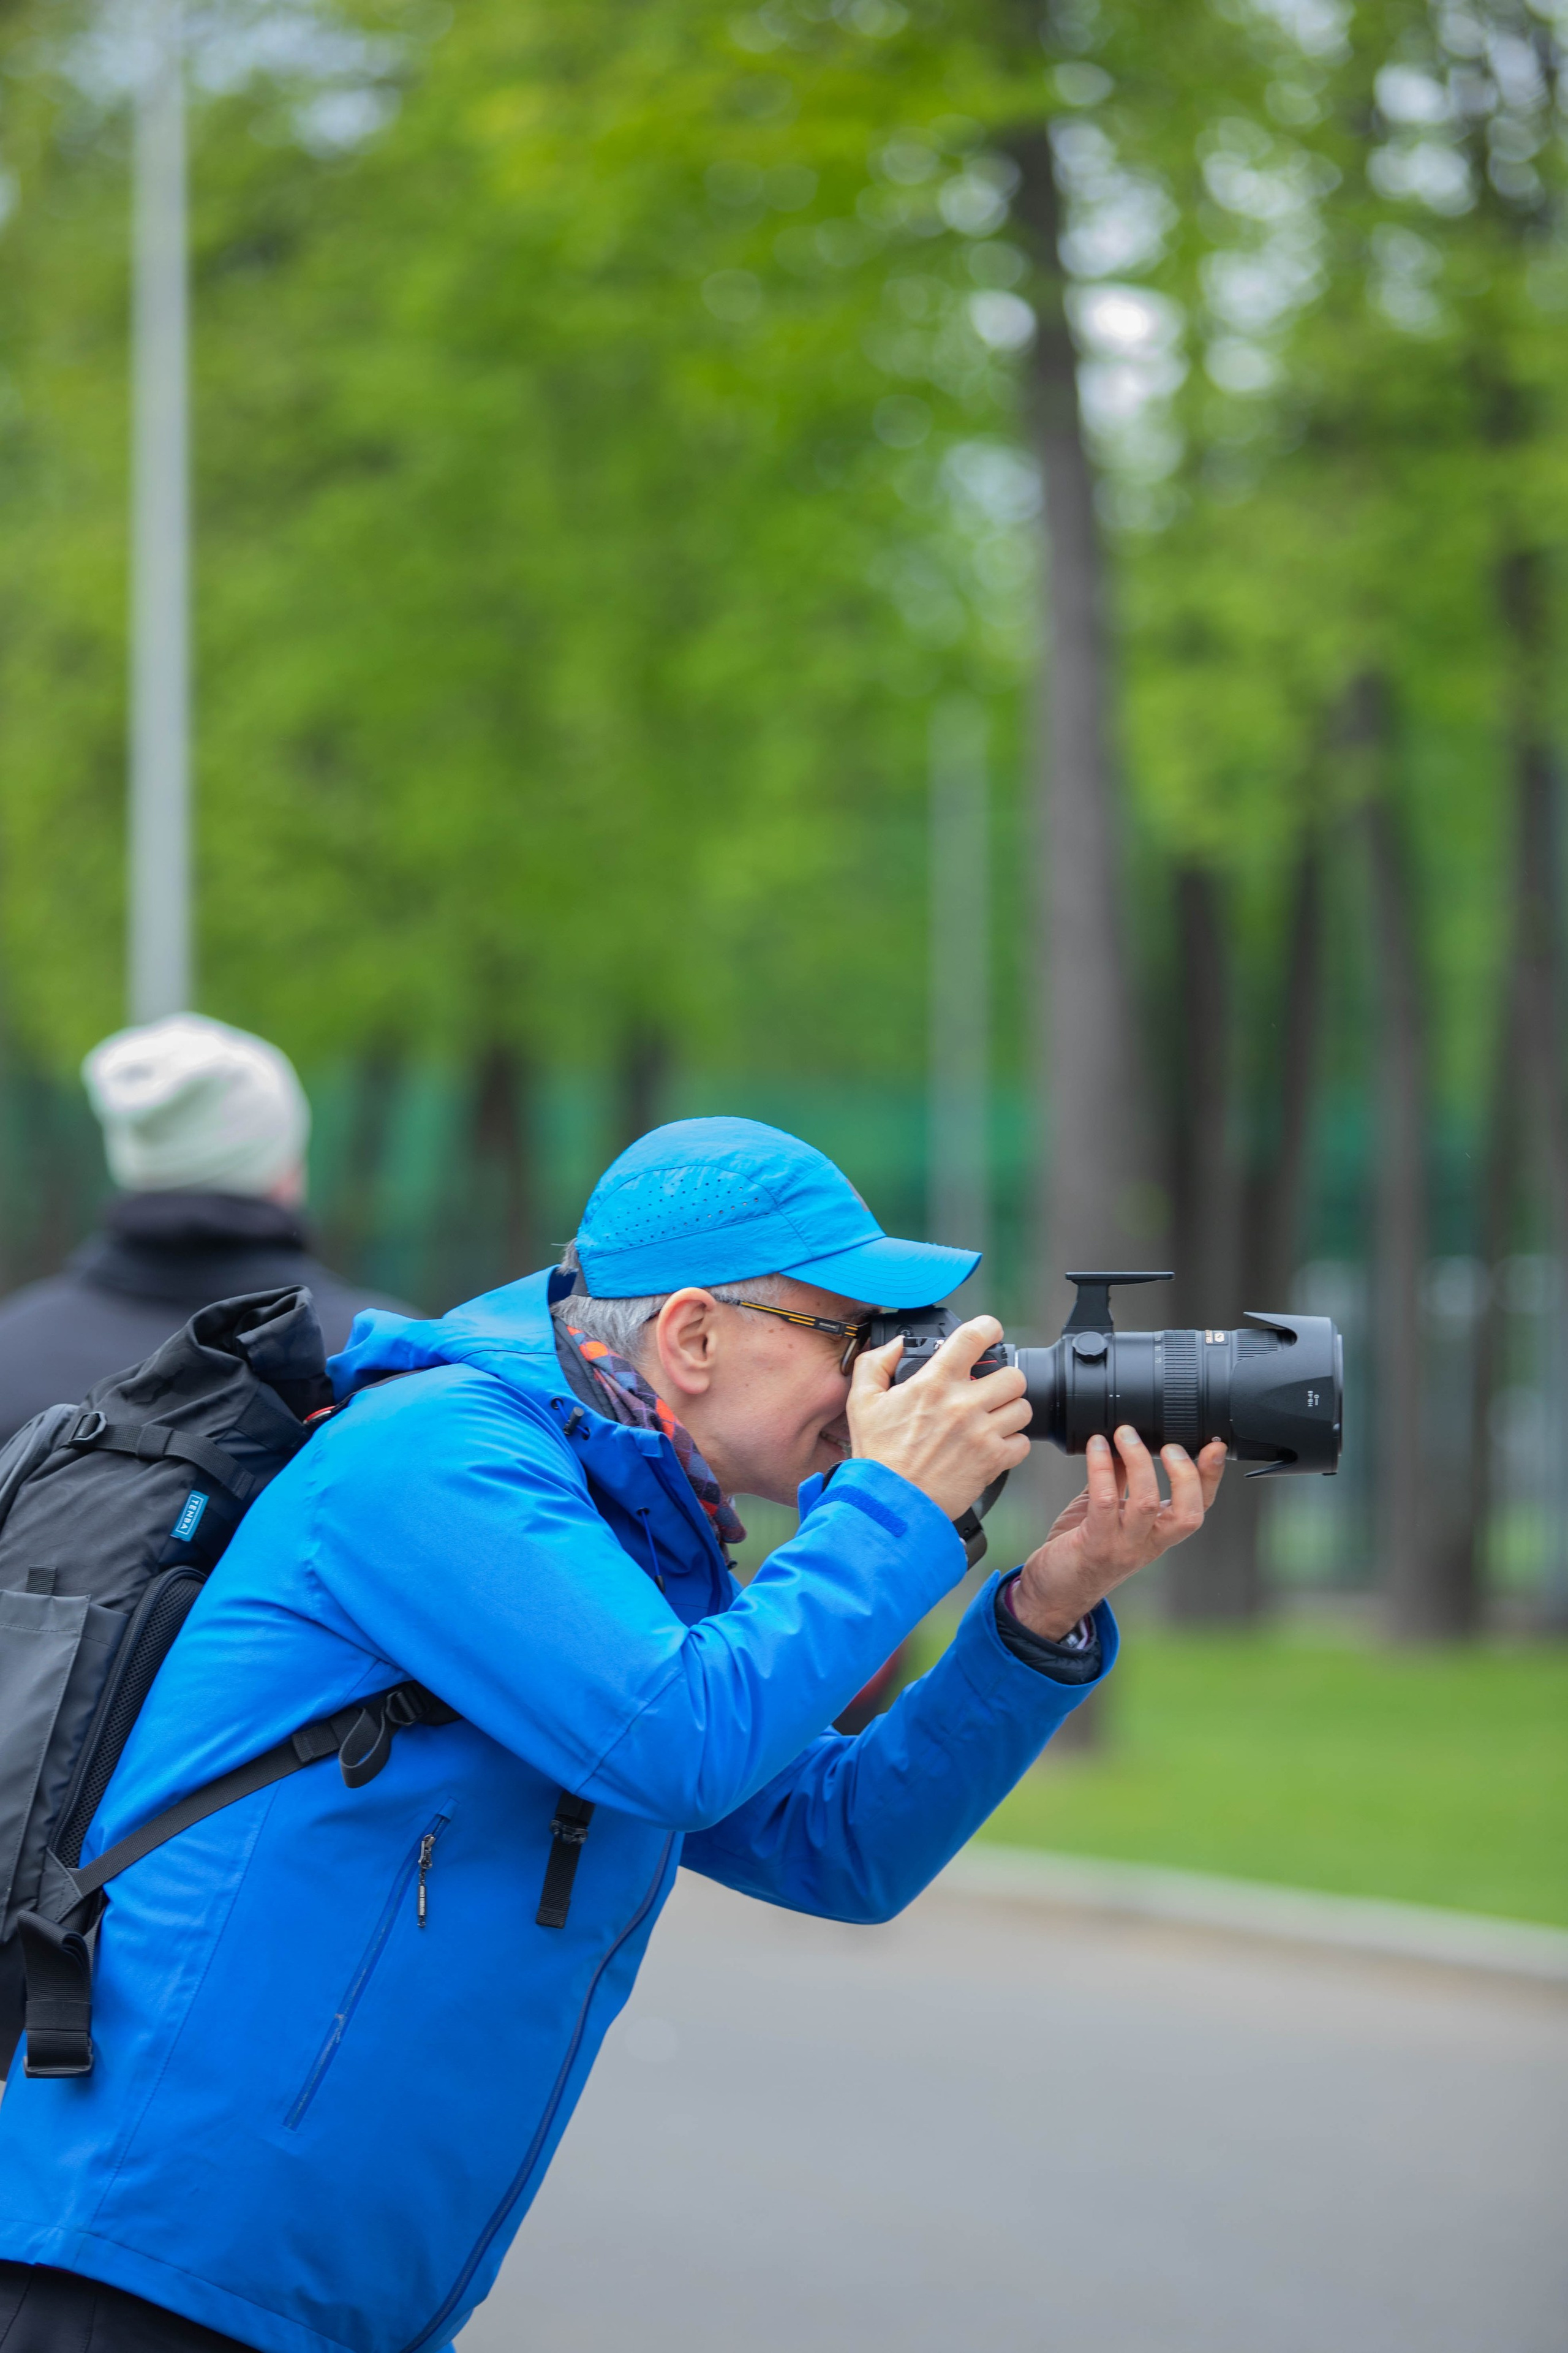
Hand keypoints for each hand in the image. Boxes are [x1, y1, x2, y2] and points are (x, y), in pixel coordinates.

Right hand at [845, 1316, 1031, 1521]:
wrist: (889, 1504)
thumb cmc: (877, 1457)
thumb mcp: (861, 1402)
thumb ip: (875, 1364)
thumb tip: (897, 1345)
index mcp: (933, 1383)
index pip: (973, 1338)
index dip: (989, 1328)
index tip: (991, 1332)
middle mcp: (962, 1404)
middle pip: (1012, 1375)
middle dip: (1003, 1380)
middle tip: (991, 1390)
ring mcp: (981, 1433)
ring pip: (1022, 1408)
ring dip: (1010, 1411)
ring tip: (994, 1419)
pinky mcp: (992, 1461)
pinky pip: (1022, 1444)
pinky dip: (1012, 1445)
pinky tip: (993, 1446)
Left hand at [1009, 1427, 1226, 1639]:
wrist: (1053, 1592)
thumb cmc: (1081, 1549)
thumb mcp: (1108, 1511)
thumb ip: (1120, 1479)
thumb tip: (1129, 1439)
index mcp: (1158, 1533)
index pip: (1198, 1507)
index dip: (1211, 1477)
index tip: (1215, 1445)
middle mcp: (1148, 1543)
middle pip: (1188, 1513)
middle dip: (1185, 1474)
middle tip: (1168, 1443)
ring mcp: (1123, 1547)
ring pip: (1146, 1504)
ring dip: (1138, 1461)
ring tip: (1125, 1433)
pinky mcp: (1095, 1545)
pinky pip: (1103, 1501)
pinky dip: (1100, 1468)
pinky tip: (1095, 1445)